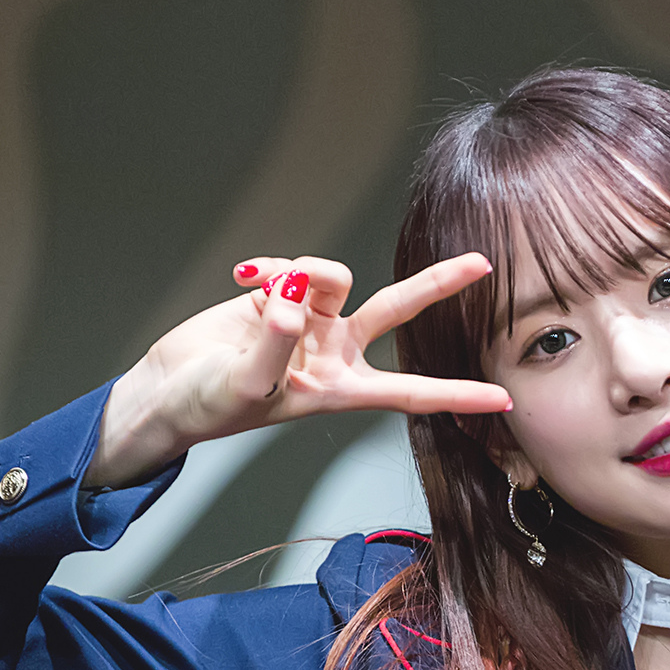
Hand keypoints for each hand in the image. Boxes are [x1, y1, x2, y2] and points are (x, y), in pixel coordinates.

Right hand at [84, 252, 509, 487]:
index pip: (410, 393)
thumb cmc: (207, 407)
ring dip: (304, 272)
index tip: (503, 402)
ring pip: (334, 275)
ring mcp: (309, 320)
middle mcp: (333, 352)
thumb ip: (273, 341)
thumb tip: (294, 296)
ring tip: (263, 292)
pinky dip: (268, 268)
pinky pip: (290, 267)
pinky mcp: (281, 295)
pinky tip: (242, 280)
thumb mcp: (243, 385)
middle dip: (437, 284)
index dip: (457, 396)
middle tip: (483, 263)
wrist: (166, 389)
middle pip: (398, 310)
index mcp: (338, 389)